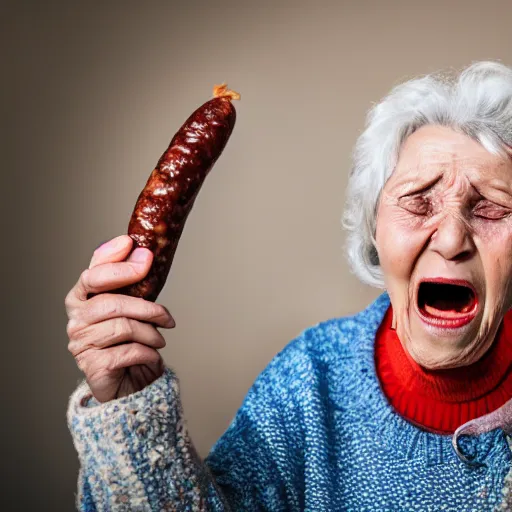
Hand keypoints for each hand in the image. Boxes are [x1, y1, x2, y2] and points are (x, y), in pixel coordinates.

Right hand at [65, 235, 174, 402]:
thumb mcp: (133, 307)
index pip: (93, 273)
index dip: (114, 259)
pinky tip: (152, 355)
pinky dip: (148, 353)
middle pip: (111, 303)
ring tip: (159, 340)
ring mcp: (81, 343)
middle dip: (146, 307)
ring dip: (150, 334)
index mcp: (82, 298)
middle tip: (166, 316)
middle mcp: (76, 319)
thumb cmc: (130, 340)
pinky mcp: (92, 366)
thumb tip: (143, 252)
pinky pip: (129, 351)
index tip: (135, 247)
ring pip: (123, 327)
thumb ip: (132, 282)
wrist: (130, 383)